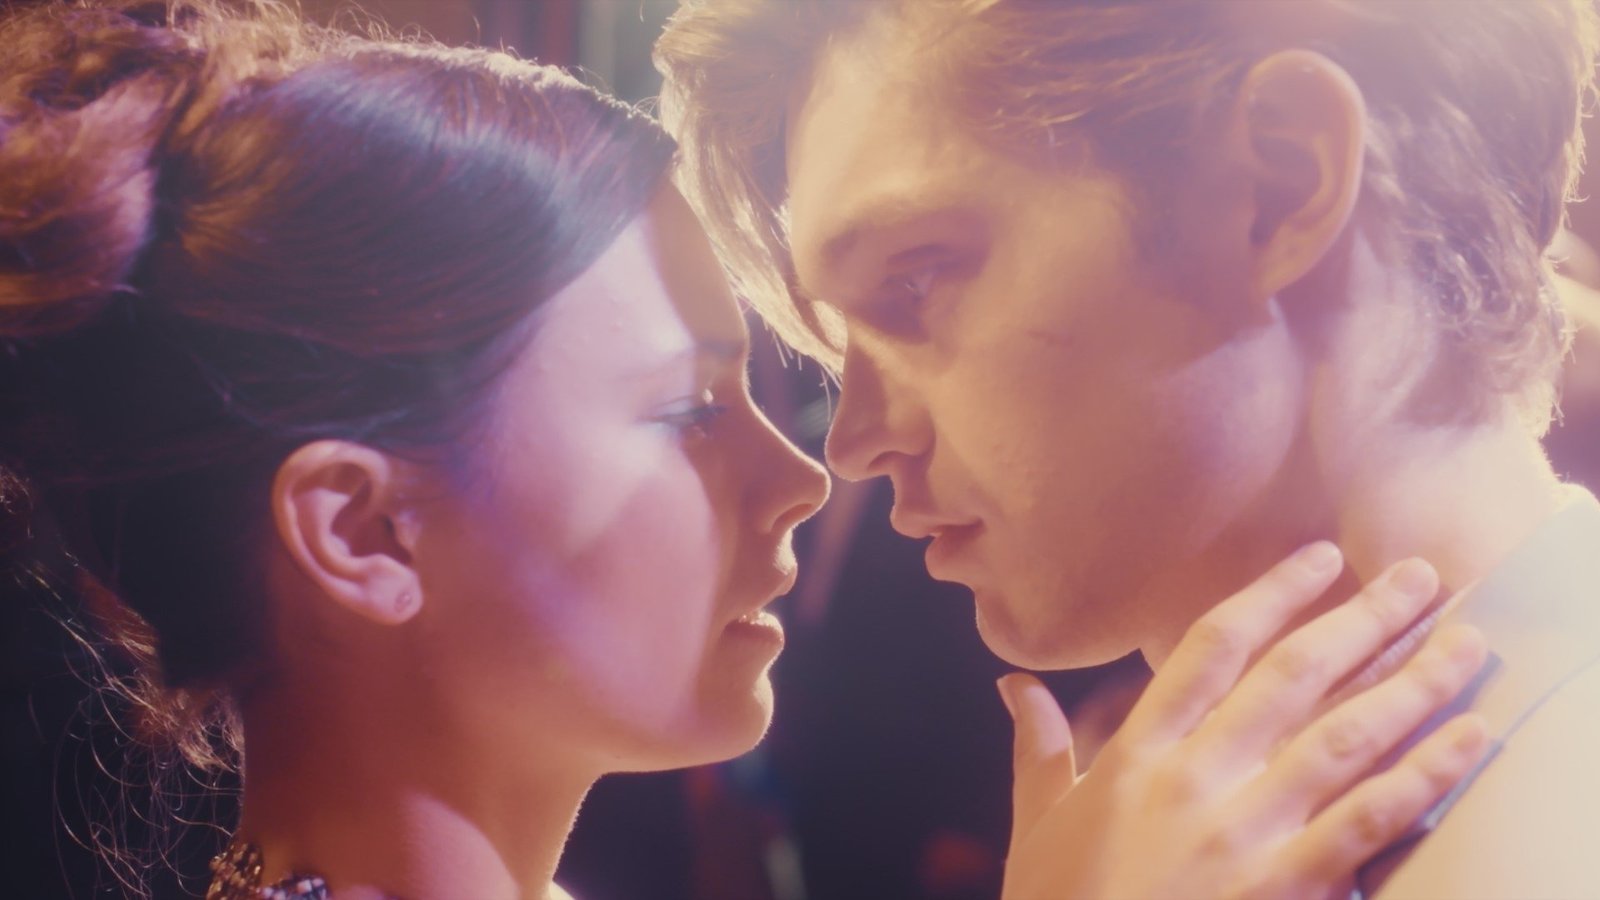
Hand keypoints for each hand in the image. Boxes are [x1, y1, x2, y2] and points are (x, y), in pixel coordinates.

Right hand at [999, 544, 1489, 899]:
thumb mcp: (1039, 822)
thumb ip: (1039, 747)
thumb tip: (1013, 684)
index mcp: (1136, 755)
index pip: (1212, 650)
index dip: (1271, 596)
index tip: (1321, 559)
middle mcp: (1196, 779)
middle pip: (1293, 677)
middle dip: (1363, 621)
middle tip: (1419, 577)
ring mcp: (1245, 833)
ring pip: (1344, 738)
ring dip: (1411, 684)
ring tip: (1464, 643)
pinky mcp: (1285, 887)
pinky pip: (1370, 821)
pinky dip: (1425, 775)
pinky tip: (1468, 736)